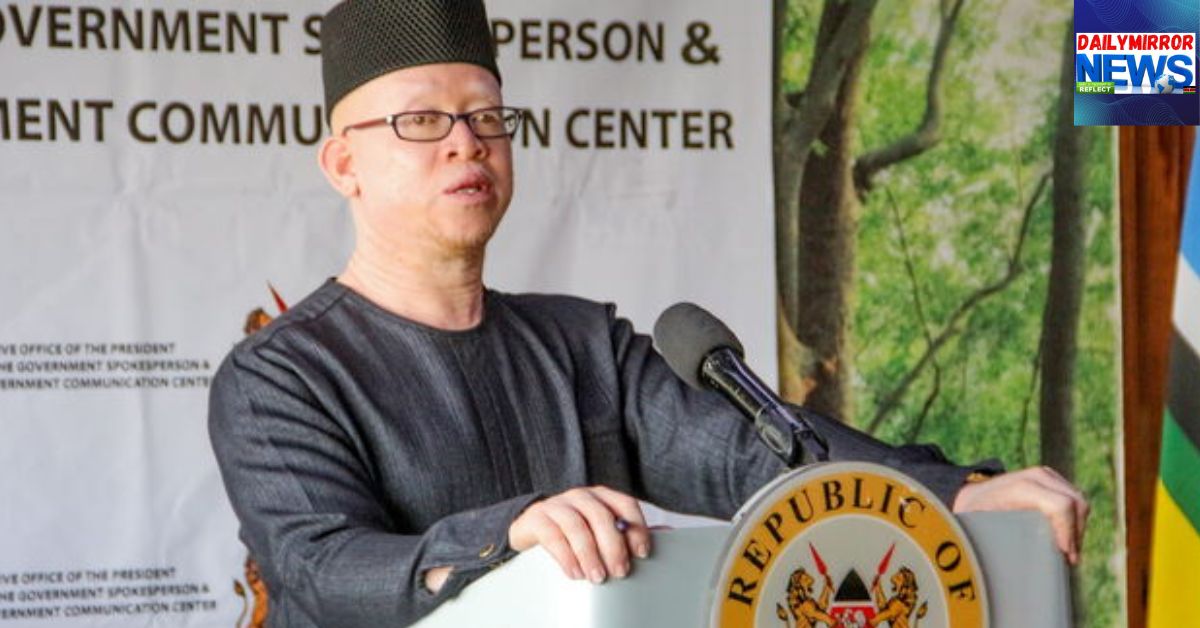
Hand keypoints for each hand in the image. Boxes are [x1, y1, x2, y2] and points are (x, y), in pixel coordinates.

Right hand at [508, 486, 650, 583]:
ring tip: (597, 577)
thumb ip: (629, 533)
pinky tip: (575, 572)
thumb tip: (668, 533)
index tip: (642, 553)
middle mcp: (581, 496)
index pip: (625, 504)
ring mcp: (558, 504)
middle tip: (619, 572)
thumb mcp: (601, 530)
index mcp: (602, 496)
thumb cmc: (574, 531)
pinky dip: (566, 556)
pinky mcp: (538, 518)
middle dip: (613, 546)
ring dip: (589, 554)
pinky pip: (553, 535)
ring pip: (576, 525)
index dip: (636, 528)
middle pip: (601, 515)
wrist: (532, 527)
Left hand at [952, 466, 1089, 563]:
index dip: (1068, 532)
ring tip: (1067, 551)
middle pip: (1076, 504)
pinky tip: (1064, 537)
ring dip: (1077, 527)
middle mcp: (1037, 476)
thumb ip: (1002, 542)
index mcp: (1022, 487)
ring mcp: (1046, 475)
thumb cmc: (977, 514)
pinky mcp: (1052, 479)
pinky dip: (1074, 519)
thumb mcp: (985, 527)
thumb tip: (1018, 570)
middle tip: (1069, 559)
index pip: (1061, 506)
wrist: (972, 494)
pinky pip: (1074, 499)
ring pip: (1079, 502)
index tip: (1066, 555)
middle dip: (1076, 533)